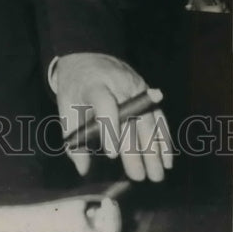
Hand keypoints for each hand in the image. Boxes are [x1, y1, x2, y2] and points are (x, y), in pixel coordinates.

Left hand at [54, 52, 172, 182]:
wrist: (87, 55)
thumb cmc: (75, 86)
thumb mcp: (65, 106)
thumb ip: (73, 137)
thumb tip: (82, 169)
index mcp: (95, 85)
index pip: (106, 105)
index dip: (110, 129)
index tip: (112, 154)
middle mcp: (119, 84)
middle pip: (130, 118)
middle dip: (135, 150)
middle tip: (137, 176)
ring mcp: (135, 86)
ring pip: (148, 119)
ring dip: (154, 149)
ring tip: (156, 174)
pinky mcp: (146, 91)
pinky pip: (158, 116)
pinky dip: (163, 138)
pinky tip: (167, 159)